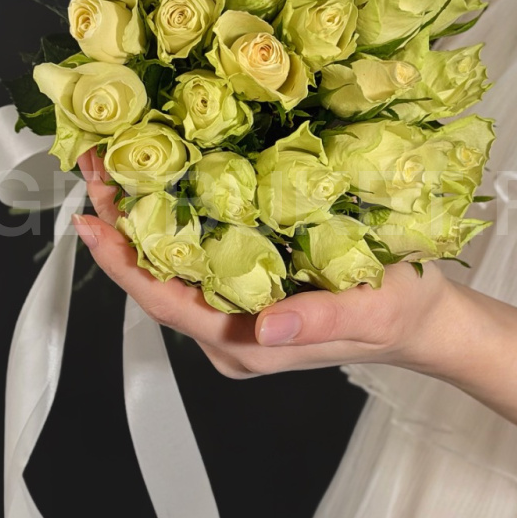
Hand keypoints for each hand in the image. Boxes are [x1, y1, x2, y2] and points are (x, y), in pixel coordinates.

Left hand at [71, 149, 455, 378]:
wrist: (425, 322)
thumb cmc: (403, 315)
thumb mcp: (372, 312)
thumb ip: (318, 320)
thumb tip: (264, 329)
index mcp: (251, 347)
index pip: (169, 305)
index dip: (123, 265)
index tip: (90, 221)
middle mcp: (233, 335)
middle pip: (158, 285)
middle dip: (122, 230)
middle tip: (97, 170)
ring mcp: (239, 317)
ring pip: (172, 274)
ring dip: (142, 224)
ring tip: (118, 171)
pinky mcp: (249, 297)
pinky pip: (196, 265)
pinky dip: (174, 227)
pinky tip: (166, 190)